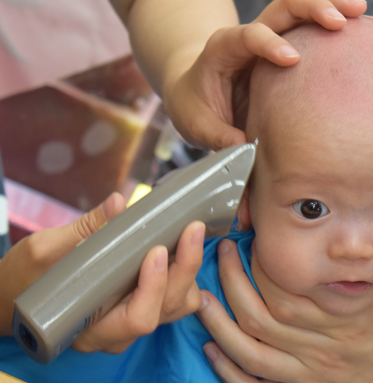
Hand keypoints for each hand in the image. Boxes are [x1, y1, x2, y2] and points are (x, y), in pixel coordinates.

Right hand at [0, 193, 205, 355]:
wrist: (15, 293)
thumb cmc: (24, 278)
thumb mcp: (44, 251)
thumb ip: (84, 230)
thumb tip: (118, 203)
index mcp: (91, 328)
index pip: (137, 318)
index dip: (154, 286)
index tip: (157, 249)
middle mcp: (118, 331)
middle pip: (168, 308)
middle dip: (185, 268)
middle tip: (192, 228)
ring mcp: (132, 320)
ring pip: (179, 305)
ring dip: (189, 271)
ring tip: (187, 235)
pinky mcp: (141, 304)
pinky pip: (177, 296)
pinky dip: (185, 272)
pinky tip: (182, 244)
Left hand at [163, 0, 369, 150]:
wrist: (198, 90)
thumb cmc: (197, 105)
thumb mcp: (198, 123)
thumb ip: (219, 137)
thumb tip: (246, 155)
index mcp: (224, 49)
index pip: (248, 36)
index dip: (268, 43)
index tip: (291, 59)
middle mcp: (252, 36)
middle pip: (283, 8)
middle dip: (313, 8)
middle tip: (342, 18)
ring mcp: (274, 38)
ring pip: (304, 11)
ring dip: (335, 7)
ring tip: (366, 15)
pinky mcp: (291, 47)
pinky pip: (317, 31)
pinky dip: (345, 26)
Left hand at [196, 216, 372, 381]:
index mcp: (345, 310)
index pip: (291, 284)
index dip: (261, 260)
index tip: (248, 234)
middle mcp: (321, 340)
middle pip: (261, 312)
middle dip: (231, 280)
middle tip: (218, 252)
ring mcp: (309, 367)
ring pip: (251, 346)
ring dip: (220, 319)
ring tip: (199, 294)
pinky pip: (258, 380)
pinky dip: (229, 366)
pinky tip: (210, 346)